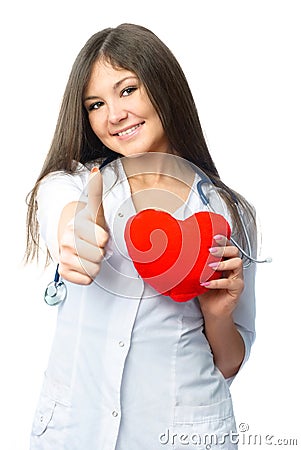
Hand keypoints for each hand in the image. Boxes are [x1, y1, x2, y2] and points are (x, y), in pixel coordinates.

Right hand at [58, 167, 108, 284]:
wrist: (69, 238)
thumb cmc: (85, 225)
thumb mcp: (93, 209)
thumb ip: (95, 191)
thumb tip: (95, 172)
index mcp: (75, 226)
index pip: (103, 240)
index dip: (104, 238)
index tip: (97, 233)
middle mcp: (67, 242)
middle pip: (99, 255)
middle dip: (100, 251)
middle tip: (92, 245)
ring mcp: (64, 258)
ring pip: (94, 268)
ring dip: (95, 262)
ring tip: (88, 253)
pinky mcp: (64, 272)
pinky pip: (87, 279)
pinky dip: (88, 274)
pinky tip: (83, 263)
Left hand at [198, 235, 243, 317]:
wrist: (212, 311)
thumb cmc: (207, 293)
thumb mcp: (201, 275)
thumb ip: (198, 265)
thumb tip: (184, 254)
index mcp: (226, 262)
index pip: (228, 247)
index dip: (223, 240)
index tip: (214, 236)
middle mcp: (234, 269)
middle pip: (235, 252)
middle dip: (223, 249)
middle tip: (210, 250)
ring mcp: (237, 278)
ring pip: (237, 263)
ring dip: (222, 263)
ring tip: (210, 266)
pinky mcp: (237, 289)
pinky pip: (230, 282)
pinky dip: (217, 282)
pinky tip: (207, 283)